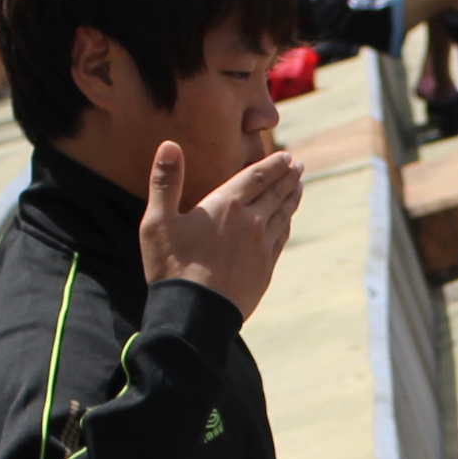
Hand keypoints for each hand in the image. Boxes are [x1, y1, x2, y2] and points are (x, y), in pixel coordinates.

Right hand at [140, 142, 301, 318]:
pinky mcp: (265, 269)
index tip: (286, 156)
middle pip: (275, 193)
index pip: (257, 176)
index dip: (273, 164)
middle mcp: (251, 222)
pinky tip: (286, 221)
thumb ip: (165, 181)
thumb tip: (169, 145)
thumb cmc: (171, 266)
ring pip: (282, 215)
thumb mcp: (158, 222)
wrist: (195, 313)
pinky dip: (286, 224)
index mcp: (227, 205)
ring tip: (299, 188)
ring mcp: (262, 247)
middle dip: (288, 177)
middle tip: (298, 166)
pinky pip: (280, 239)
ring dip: (291, 199)